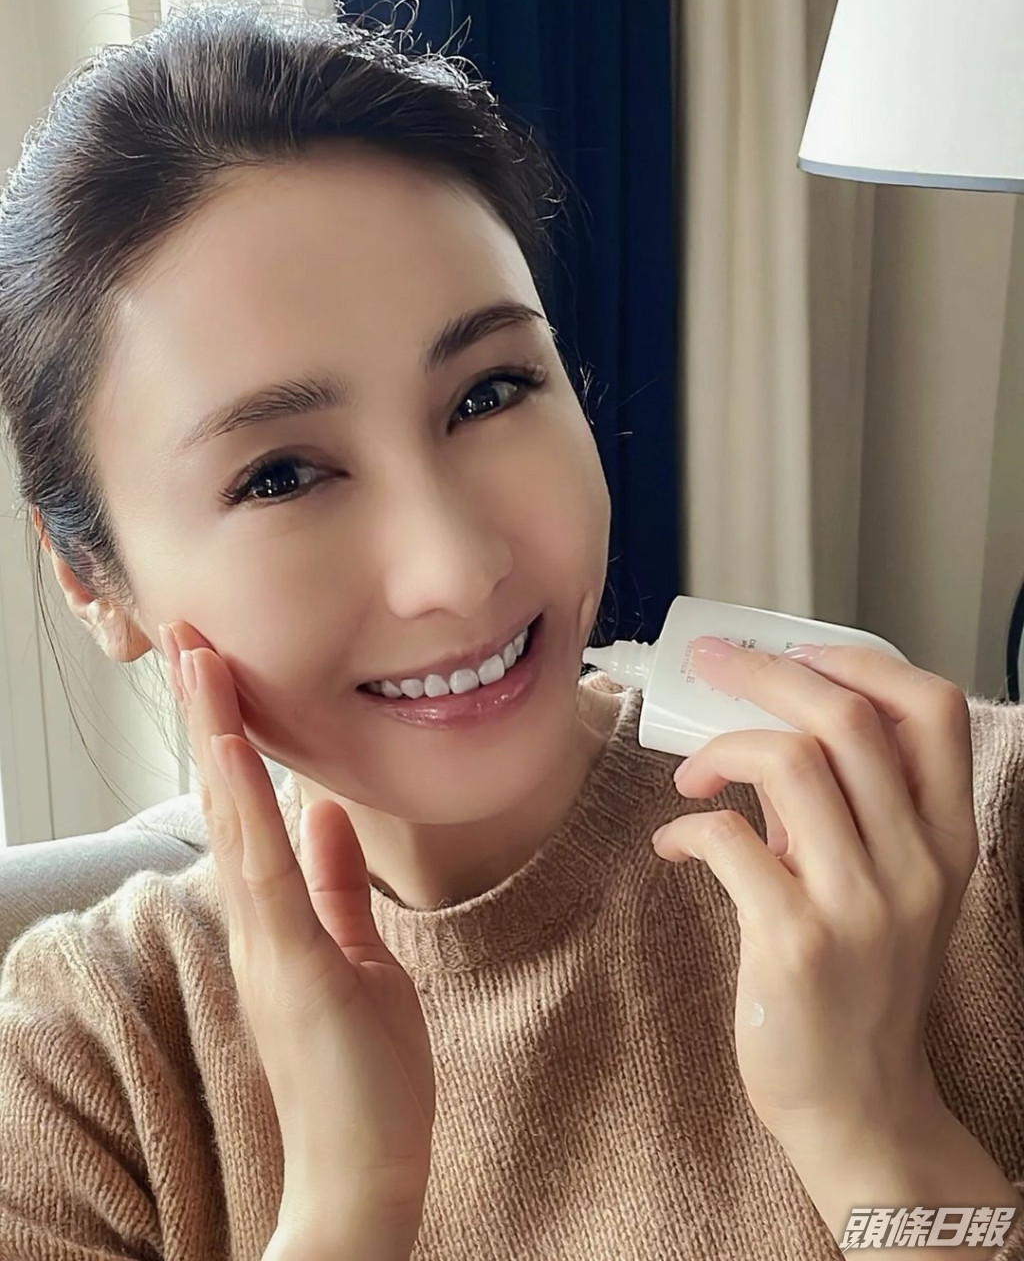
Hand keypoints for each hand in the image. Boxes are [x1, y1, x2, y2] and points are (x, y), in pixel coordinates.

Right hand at [159, 621, 434, 1250]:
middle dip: (213, 718)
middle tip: (190, 639)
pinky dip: (250, 807)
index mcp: (278, 919)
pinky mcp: (293, 969)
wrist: (363, 1177)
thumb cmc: (363, 1073)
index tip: (223, 671)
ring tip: (202, 664)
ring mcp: (269, 946)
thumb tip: (329, 815)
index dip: (233, 738)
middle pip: (229, 803)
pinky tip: (236, 751)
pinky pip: (268, 874)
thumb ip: (337, 887)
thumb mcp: (358, 957)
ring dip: (221, 739)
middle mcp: (260, 926)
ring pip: (237, 824)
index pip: (249, 811)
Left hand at [650, 636, 977, 1161]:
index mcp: (947, 838)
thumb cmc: (861, 983)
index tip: (798, 654)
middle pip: (845, 717)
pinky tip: (675, 843)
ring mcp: (860, 904)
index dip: (859, 661)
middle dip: (766, 673)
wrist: (859, 1105)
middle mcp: (916, 863)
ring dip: (719, 749)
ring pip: (788, 761)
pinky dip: (686, 826)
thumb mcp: (884, 887)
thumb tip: (771, 730)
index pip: (932, 709)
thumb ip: (846, 808)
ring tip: (691, 777)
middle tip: (711, 667)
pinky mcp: (795, 942)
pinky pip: (726, 839)